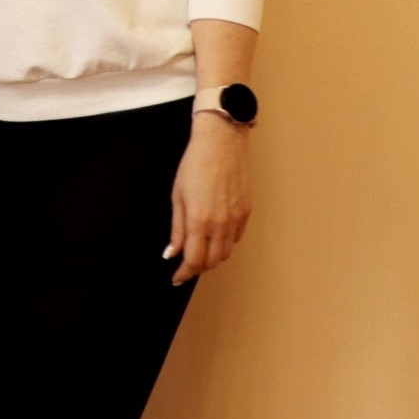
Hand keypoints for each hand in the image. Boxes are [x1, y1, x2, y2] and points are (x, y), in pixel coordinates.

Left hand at [166, 117, 252, 285]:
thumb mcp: (177, 195)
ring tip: (200, 251)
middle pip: (212, 262)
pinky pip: (236, 238)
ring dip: (212, 257)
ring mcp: (236, 218)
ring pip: (226, 253)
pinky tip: (214, 236)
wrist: (222, 141)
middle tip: (186, 265)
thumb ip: (176, 228)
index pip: (194, 260)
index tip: (177, 277)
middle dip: (197, 267)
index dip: (184, 273)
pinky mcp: (247, 211)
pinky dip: (225, 244)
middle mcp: (220, 223)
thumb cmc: (196, 163)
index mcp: (199, 220)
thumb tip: (172, 252)